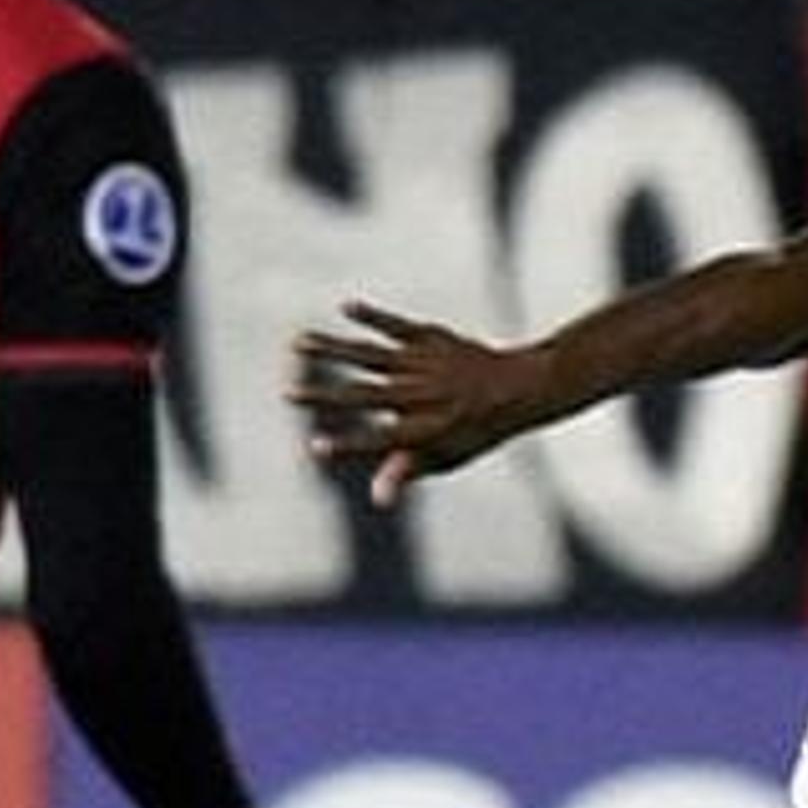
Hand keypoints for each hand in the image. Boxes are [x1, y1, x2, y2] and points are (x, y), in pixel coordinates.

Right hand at [291, 300, 543, 508]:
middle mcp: (423, 396)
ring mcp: (426, 364)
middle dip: (324, 395)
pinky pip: (398, 326)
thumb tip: (377, 500)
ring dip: (333, 347)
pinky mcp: (432, 339)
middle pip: (365, 395)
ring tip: (297, 341)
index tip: (315, 448)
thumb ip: (408, 471)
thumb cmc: (476, 430)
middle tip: (286, 392)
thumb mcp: (448, 457)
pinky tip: (346, 307)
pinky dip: (373, 316)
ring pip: (371, 355)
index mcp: (426, 429)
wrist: (521, 389)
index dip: (349, 446)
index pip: (380, 442)